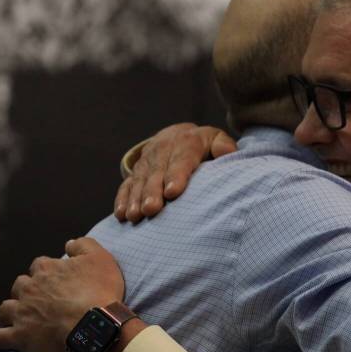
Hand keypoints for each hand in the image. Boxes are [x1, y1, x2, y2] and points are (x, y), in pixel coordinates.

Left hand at [0, 237, 125, 351]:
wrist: (95, 326)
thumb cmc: (100, 291)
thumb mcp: (101, 258)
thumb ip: (84, 245)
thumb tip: (69, 243)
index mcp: (47, 269)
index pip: (39, 265)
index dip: (47, 272)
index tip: (57, 279)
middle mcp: (29, 288)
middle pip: (19, 285)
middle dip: (26, 290)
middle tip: (40, 299)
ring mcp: (21, 313)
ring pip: (5, 309)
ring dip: (9, 312)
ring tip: (16, 318)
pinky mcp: (19, 336)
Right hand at [114, 123, 236, 221]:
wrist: (176, 135)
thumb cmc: (203, 145)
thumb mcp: (216, 139)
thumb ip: (223, 146)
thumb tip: (228, 152)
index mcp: (186, 142)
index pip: (182, 159)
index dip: (177, 175)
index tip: (172, 192)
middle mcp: (163, 149)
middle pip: (157, 172)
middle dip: (152, 192)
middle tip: (151, 210)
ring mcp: (147, 161)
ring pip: (140, 180)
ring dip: (136, 198)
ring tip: (135, 216)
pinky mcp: (135, 171)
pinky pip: (127, 184)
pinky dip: (123, 199)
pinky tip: (121, 214)